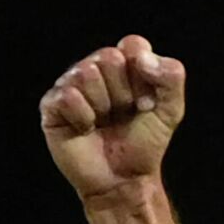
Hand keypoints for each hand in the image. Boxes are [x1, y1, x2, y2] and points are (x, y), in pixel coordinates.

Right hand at [39, 34, 186, 201]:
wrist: (124, 178)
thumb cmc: (144, 144)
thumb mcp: (171, 110)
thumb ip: (171, 77)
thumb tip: (142, 58)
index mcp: (122, 65)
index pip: (131, 45)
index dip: (143, 76)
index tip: (146, 102)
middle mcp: (94, 69)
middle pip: (108, 58)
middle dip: (122, 93)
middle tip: (122, 114)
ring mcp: (71, 85)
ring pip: (86, 73)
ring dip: (102, 105)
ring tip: (104, 122)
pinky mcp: (51, 105)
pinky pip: (67, 95)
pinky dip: (83, 117)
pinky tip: (86, 129)